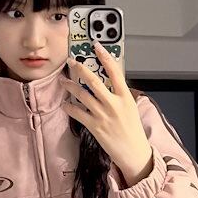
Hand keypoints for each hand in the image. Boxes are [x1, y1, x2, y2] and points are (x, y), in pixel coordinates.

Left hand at [60, 41, 152, 183]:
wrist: (133, 152)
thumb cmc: (132, 130)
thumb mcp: (130, 108)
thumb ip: (119, 95)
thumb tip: (106, 83)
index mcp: (125, 97)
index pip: (115, 71)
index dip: (105, 57)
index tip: (96, 46)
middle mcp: (114, 104)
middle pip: (94, 81)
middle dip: (81, 69)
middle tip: (72, 61)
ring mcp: (103, 115)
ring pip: (82, 95)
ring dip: (71, 86)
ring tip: (63, 80)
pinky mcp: (94, 126)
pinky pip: (78, 113)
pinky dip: (69, 107)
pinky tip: (65, 103)